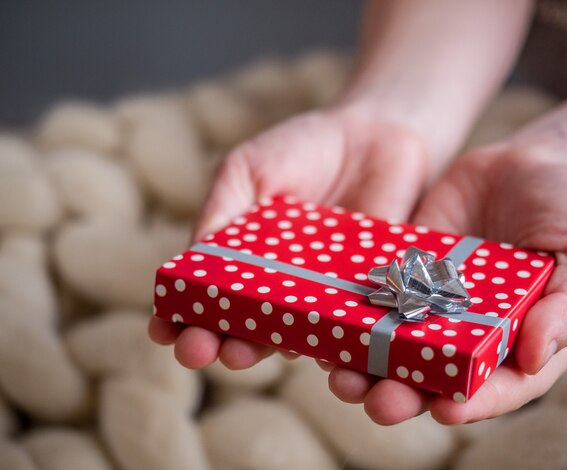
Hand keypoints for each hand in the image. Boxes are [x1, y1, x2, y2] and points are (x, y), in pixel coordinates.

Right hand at [149, 107, 432, 369]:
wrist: (374, 135)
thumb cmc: (301, 150)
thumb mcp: (248, 169)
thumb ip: (222, 210)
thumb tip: (192, 256)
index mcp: (242, 264)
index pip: (207, 301)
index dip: (181, 319)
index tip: (161, 331)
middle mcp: (280, 290)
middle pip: (249, 331)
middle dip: (224, 345)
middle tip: (201, 351)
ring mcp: (323, 296)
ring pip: (302, 339)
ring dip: (281, 353)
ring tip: (257, 353)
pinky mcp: (368, 295)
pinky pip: (356, 327)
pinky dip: (347, 345)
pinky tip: (333, 353)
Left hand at [328, 144, 566, 424]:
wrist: (525, 164)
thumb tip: (535, 356)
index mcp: (518, 340)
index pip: (497, 386)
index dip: (473, 403)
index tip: (445, 410)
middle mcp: (468, 332)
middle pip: (433, 376)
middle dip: (404, 394)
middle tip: (377, 403)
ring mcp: (430, 303)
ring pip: (393, 345)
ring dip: (364, 365)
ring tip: (339, 376)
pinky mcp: (402, 273)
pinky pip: (375, 298)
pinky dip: (349, 314)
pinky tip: (325, 322)